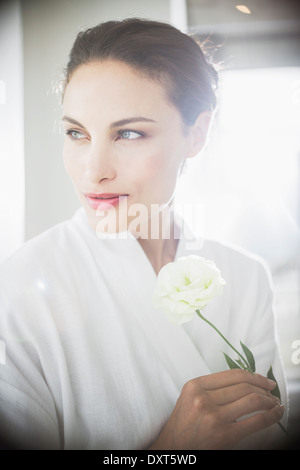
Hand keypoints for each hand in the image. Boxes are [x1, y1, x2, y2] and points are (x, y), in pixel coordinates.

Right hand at [149, 369, 284, 449]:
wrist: (174, 447)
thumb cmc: (184, 423)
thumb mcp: (190, 396)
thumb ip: (212, 386)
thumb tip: (247, 381)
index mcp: (196, 386)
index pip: (233, 374)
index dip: (253, 375)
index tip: (263, 379)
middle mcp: (204, 399)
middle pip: (244, 386)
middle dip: (263, 387)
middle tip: (271, 391)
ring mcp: (215, 417)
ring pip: (252, 400)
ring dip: (269, 400)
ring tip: (273, 402)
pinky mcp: (225, 435)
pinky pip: (256, 421)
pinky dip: (271, 416)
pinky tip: (276, 413)